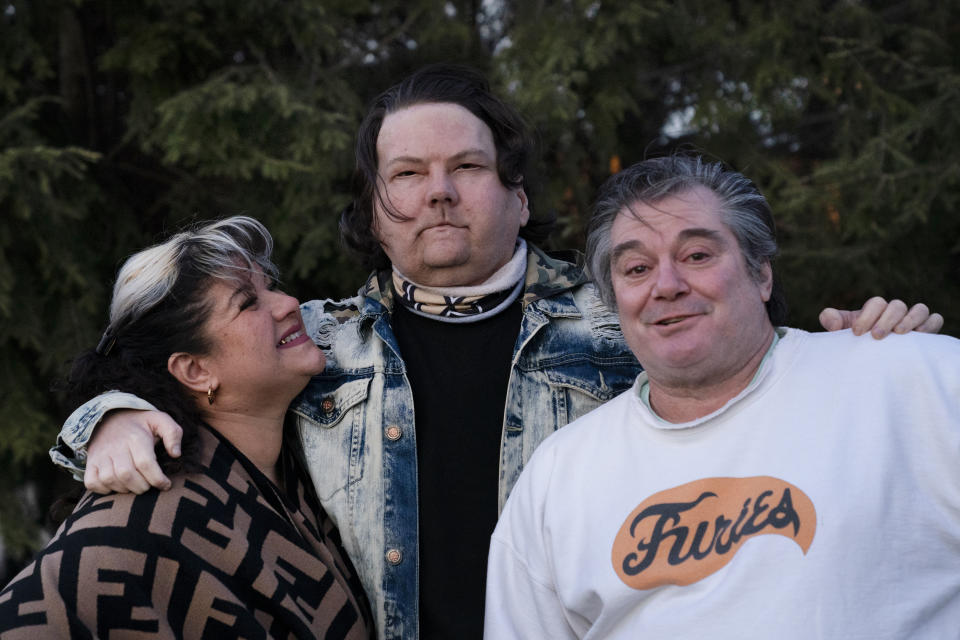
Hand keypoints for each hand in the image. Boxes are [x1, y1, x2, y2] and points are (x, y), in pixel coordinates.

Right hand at [84, 409, 182, 493]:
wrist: (110, 417)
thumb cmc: (141, 424)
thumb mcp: (161, 420)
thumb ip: (173, 434)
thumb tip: (176, 454)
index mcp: (136, 437)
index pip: (145, 463)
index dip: (157, 479)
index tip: (166, 485)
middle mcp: (115, 447)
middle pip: (127, 474)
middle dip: (142, 487)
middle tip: (150, 486)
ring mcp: (100, 455)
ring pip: (110, 480)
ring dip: (125, 489)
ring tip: (136, 486)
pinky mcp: (90, 462)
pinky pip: (92, 482)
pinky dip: (104, 490)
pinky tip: (118, 486)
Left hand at [819, 297, 943, 338]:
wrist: (871, 359)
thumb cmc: (856, 343)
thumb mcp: (841, 333)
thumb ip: (832, 321)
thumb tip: (832, 320)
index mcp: (875, 310)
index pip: (876, 303)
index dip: (867, 315)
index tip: (857, 333)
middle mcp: (895, 312)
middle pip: (897, 306)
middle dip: (886, 319)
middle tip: (876, 336)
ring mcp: (912, 319)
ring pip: (919, 309)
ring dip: (909, 320)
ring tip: (899, 334)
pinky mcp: (926, 329)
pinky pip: (935, 319)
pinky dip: (930, 324)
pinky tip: (919, 336)